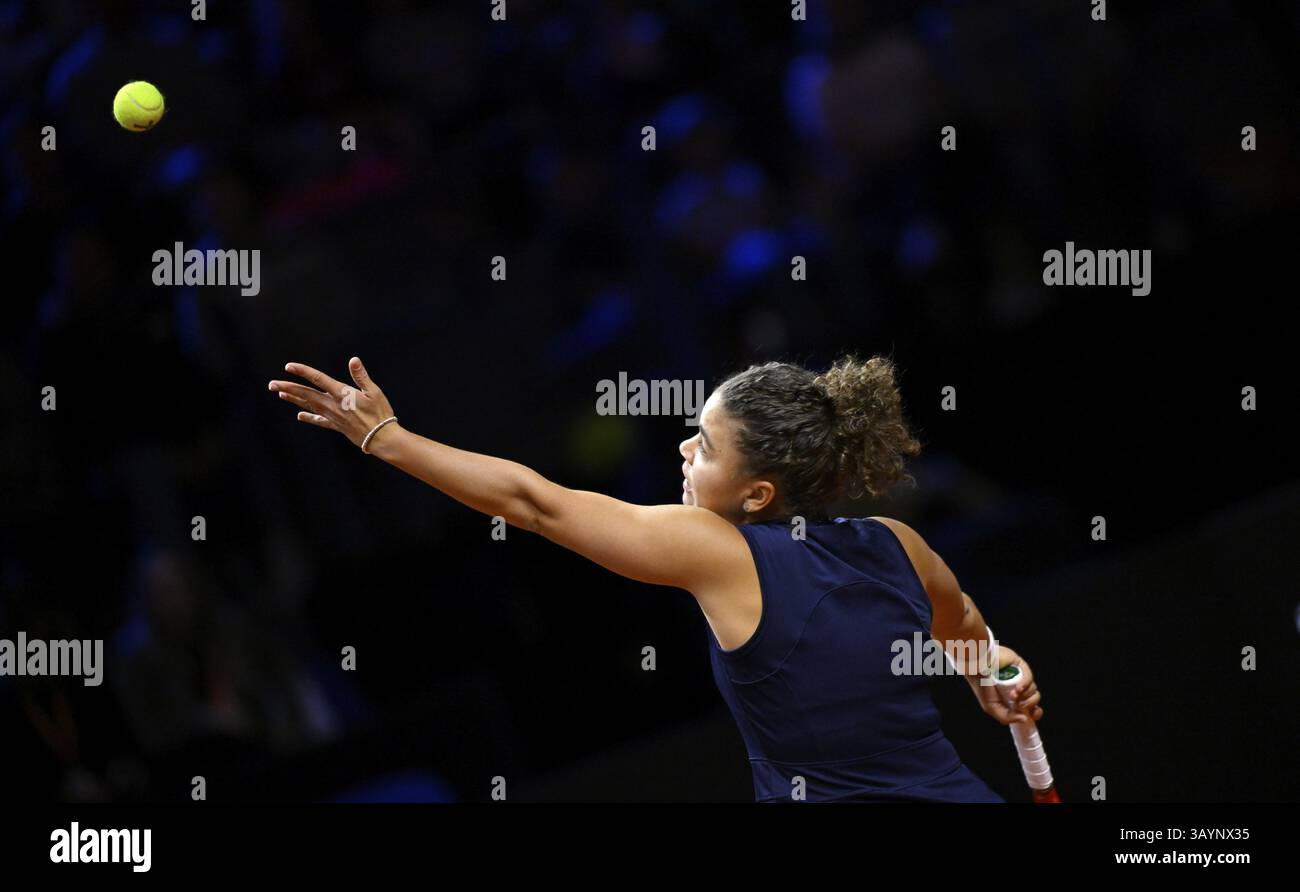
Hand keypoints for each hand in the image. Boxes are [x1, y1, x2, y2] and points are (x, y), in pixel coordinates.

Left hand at [268, 357, 398, 451]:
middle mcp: (333, 405)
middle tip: (272, 384)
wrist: (381, 438)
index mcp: (341, 394)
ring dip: (294, 399)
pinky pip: (319, 421)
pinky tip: (299, 416)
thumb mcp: (374, 392)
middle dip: (289, 388)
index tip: (289, 366)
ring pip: (309, 406)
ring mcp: (333, 416)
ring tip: (280, 394)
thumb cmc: (380, 413)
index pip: (318, 379)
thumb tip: (354, 360)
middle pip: (306, 394)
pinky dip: (309, 417)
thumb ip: (361, 376)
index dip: (303, 371)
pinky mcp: (336, 426)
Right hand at [967, 645, 1042, 725]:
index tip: (1031, 715)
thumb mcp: (992, 708)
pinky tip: (1018, 687)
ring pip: (1033, 690)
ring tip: (1012, 694)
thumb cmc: (981, 687)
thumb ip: (1007, 717)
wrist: (976, 669)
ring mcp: (1021, 678)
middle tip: (1017, 704)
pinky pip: (1030, 678)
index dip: (1035, 713)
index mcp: (1013, 700)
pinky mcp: (1021, 667)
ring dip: (1024, 695)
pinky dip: (1026, 685)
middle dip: (1029, 704)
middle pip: (1034, 699)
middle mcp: (1019, 689)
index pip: (1031, 708)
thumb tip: (1025, 719)